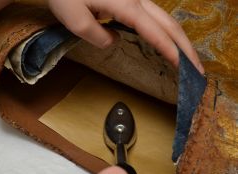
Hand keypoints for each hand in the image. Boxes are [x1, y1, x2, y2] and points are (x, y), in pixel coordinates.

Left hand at [48, 0, 203, 73]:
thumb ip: (96, 35)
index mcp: (126, 5)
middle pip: (169, 24)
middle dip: (186, 47)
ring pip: (165, 19)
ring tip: (188, 59)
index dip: (171, 51)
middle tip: (197, 69)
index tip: (184, 68)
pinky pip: (154, 19)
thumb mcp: (75, 19)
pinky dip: (165, 33)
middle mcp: (137, 0)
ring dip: (179, 40)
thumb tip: (114, 41)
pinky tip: (167, 43)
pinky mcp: (130, 1)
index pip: (155, 32)